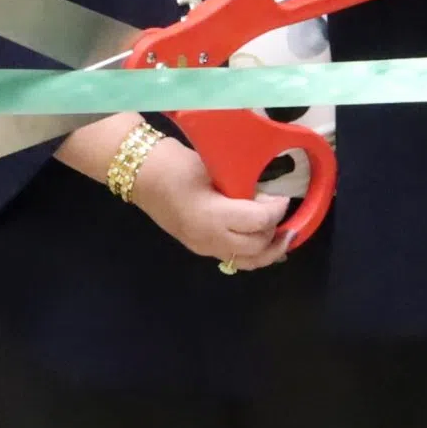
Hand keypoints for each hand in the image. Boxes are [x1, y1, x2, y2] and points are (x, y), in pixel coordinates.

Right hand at [126, 132, 290, 271]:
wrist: (141, 175)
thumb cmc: (176, 165)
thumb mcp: (214, 170)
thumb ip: (242, 188)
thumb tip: (266, 198)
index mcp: (212, 216)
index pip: (258, 222)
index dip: (276, 210)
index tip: (284, 197)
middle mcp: (209, 239)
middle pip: (256, 246)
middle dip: (275, 231)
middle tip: (284, 213)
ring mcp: (204, 248)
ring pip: (248, 262)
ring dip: (270, 251)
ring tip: (285, 237)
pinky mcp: (201, 249)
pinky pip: (236, 259)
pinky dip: (254, 253)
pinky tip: (265, 243)